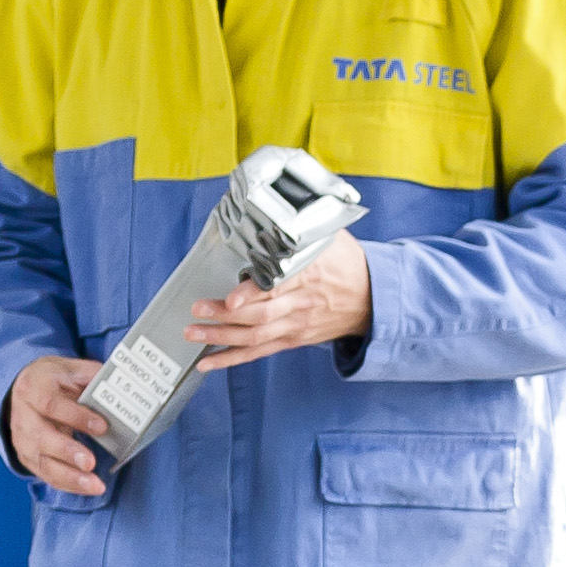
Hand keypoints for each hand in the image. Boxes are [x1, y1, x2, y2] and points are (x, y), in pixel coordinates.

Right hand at [3, 355, 117, 499]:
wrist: (24, 388)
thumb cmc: (53, 380)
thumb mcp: (70, 369)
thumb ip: (91, 376)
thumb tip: (119, 387)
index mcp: (33, 389)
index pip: (51, 404)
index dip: (76, 416)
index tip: (102, 426)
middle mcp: (23, 416)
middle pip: (41, 437)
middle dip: (67, 451)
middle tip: (91, 463)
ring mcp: (22, 440)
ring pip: (42, 462)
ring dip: (69, 477)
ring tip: (95, 485)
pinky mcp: (27, 458)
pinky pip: (46, 475)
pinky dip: (68, 484)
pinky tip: (88, 488)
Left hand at [182, 236, 372, 373]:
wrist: (373, 299)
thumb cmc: (349, 265)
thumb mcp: (330, 239)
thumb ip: (300, 229)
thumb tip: (277, 205)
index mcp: (309, 275)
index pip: (278, 286)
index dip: (252, 294)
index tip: (232, 296)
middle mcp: (300, 304)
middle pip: (260, 315)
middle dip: (225, 315)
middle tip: (197, 309)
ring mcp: (295, 325)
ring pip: (255, 337)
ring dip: (221, 337)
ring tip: (192, 333)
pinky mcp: (292, 340)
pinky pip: (258, 352)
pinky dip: (231, 358)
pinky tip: (208, 361)